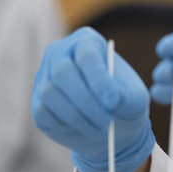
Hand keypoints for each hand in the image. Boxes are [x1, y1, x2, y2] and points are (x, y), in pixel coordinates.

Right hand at [31, 27, 153, 171]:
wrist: (112, 124)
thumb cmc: (124, 102)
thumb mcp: (135, 98)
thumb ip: (125, 96)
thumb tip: (111, 99)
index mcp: (88, 43)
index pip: (87, 55)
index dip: (99, 80)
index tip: (114, 102)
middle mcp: (61, 54)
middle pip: (63, 72)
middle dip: (87, 102)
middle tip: (106, 122)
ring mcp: (45, 77)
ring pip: (50, 94)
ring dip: (78, 117)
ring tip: (100, 128)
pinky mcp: (37, 102)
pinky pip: (43, 112)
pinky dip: (64, 124)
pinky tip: (83, 127)